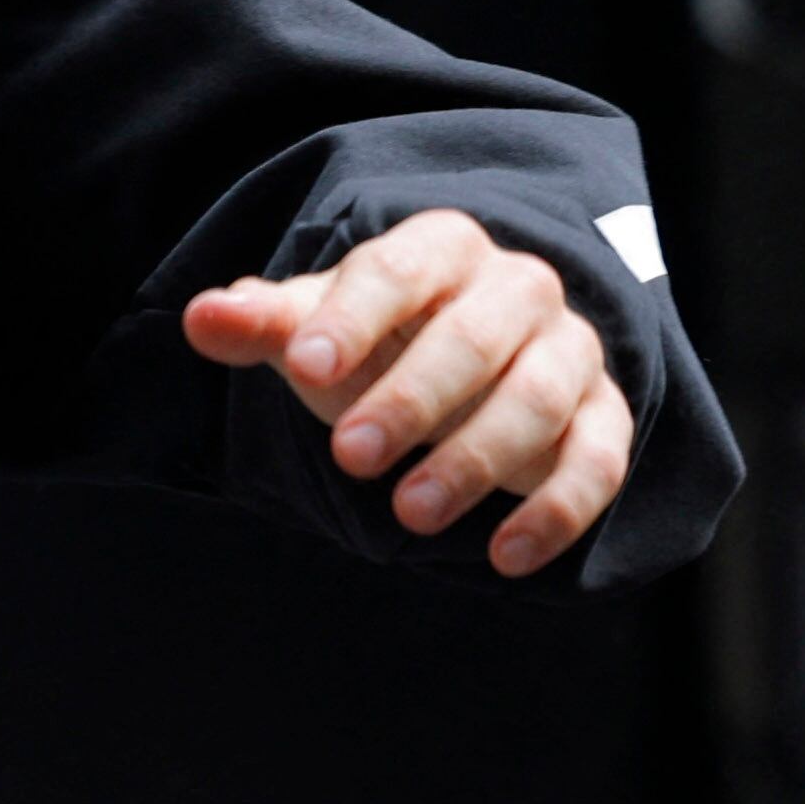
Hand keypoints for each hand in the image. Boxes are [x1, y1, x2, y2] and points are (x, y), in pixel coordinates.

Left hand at [184, 207, 633, 578]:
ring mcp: (570, 350)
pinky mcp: (604, 415)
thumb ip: (263, 326)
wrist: (462, 370)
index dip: (351, 317)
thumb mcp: (316, 332)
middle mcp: (518, 288)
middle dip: (412, 399)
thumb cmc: (377, 343)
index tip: (303, 368)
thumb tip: (200, 318)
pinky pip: (599, 458)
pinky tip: (505, 555)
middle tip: (351, 458)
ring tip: (409, 516)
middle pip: (475, 337)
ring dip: (475, 461)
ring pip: (538, 399)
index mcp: (443, 248)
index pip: (398, 271)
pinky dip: (558, 509)